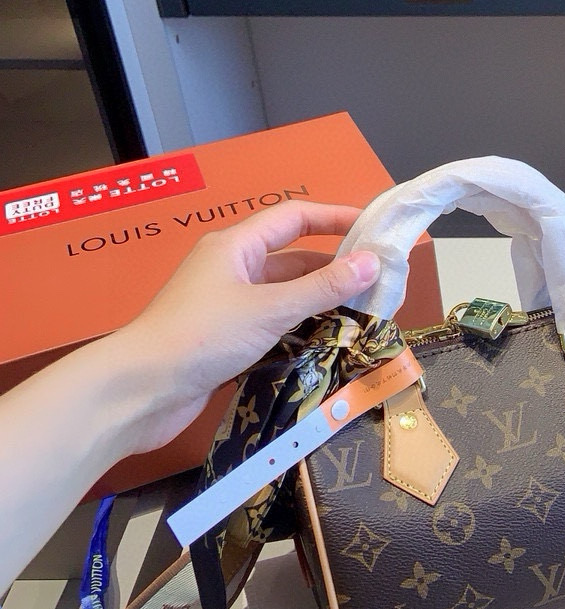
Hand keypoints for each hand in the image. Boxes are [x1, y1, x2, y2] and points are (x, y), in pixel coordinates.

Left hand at [115, 201, 379, 453]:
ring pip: (285, 295)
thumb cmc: (201, 336)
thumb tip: (372, 263)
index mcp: (236, 246)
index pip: (294, 218)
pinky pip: (274, 324)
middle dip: (334, 268)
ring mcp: (228, 305)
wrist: (141, 391)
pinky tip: (328, 342)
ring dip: (320, 302)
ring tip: (364, 314)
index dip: (335, 217)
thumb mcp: (270, 308)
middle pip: (293, 258)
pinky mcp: (226, 338)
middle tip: (378, 281)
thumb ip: (323, 288)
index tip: (373, 228)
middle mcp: (232, 269)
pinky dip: (301, 329)